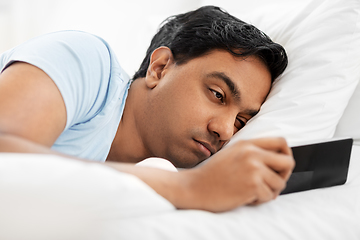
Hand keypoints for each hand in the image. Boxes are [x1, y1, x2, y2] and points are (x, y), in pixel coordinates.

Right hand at [178, 137, 294, 211]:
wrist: (195, 187)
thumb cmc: (213, 174)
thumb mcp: (232, 153)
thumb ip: (252, 151)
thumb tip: (277, 158)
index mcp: (247, 144)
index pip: (281, 142)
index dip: (286, 154)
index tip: (279, 166)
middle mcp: (252, 153)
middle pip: (288, 162)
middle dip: (284, 175)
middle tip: (272, 183)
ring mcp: (252, 168)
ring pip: (280, 183)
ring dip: (270, 191)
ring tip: (253, 192)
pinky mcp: (252, 185)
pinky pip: (269, 196)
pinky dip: (259, 200)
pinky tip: (245, 197)